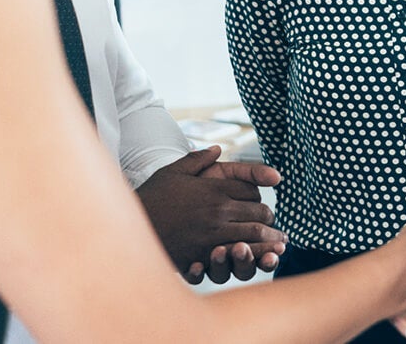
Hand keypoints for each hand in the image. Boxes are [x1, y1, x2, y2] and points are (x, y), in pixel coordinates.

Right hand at [135, 146, 286, 275]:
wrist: (129, 227)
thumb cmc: (152, 198)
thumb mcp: (173, 172)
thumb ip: (198, 159)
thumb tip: (217, 148)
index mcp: (213, 188)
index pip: (251, 190)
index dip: (259, 195)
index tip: (259, 202)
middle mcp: (217, 210)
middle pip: (258, 212)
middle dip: (268, 219)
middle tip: (272, 224)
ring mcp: (212, 233)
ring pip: (253, 235)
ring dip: (269, 239)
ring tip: (277, 243)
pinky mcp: (203, 254)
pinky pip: (237, 255)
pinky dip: (252, 255)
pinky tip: (257, 256)